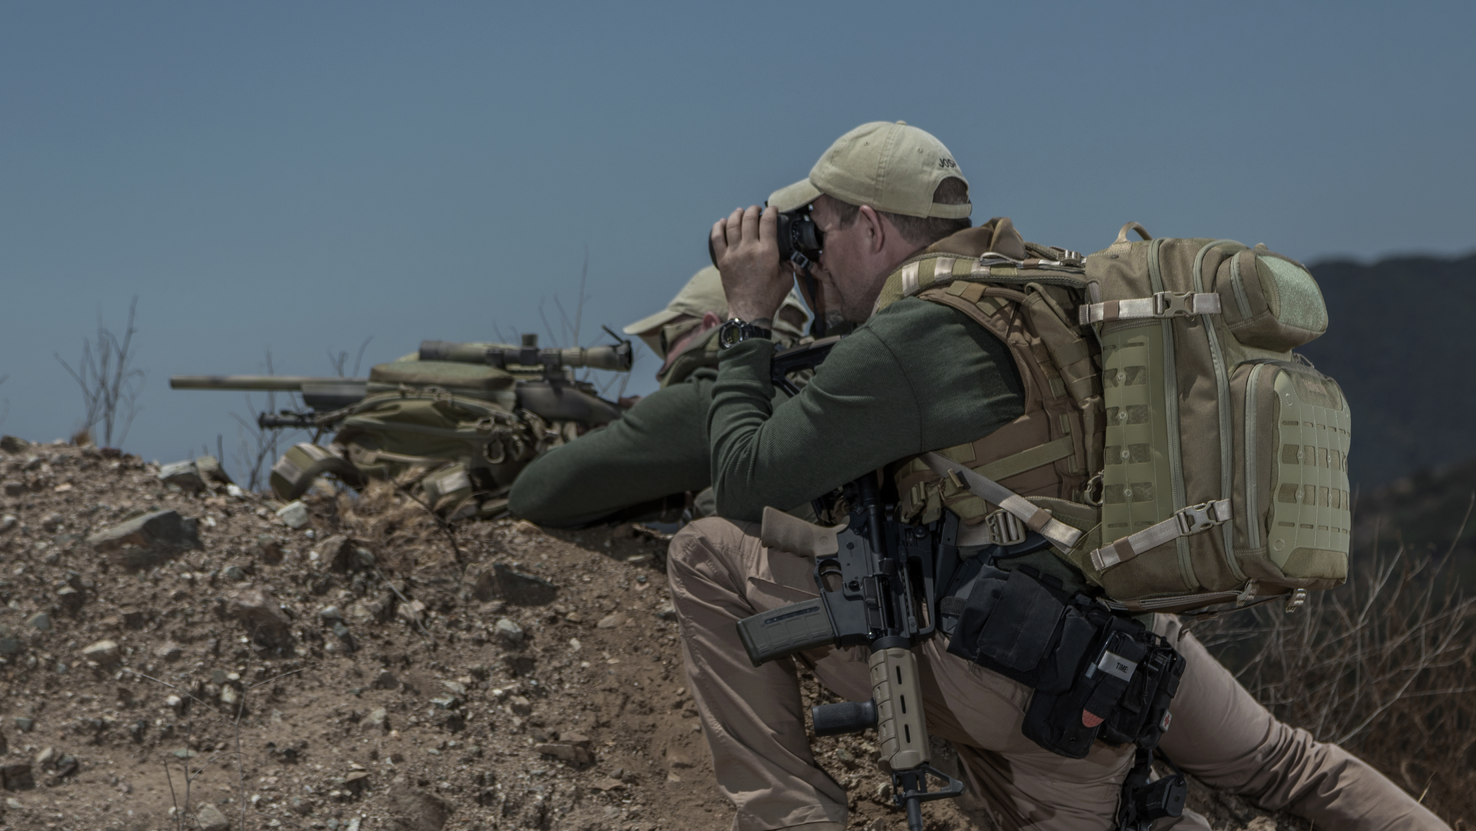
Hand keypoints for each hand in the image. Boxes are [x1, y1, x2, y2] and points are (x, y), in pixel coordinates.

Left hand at [710, 205, 788, 323]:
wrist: (750, 310)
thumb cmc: (769, 297)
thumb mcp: (787, 278)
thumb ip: (788, 262)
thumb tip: (787, 254)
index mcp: (767, 252)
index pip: (768, 222)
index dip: (771, 211)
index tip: (773, 209)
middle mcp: (749, 249)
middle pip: (749, 219)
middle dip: (754, 210)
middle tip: (756, 209)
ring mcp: (734, 254)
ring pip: (732, 225)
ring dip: (737, 214)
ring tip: (740, 211)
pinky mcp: (723, 260)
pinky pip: (716, 238)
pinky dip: (718, 227)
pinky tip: (721, 222)